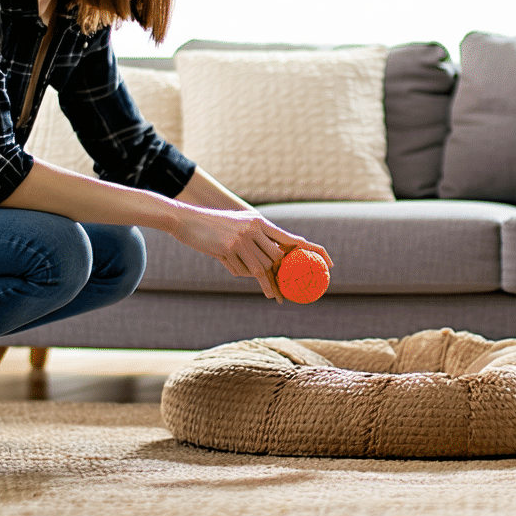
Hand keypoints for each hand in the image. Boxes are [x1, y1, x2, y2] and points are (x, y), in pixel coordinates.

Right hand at [170, 206, 332, 301]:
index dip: (314, 250)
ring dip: (263, 281)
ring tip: (271, 294)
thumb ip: (252, 243)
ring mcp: (241, 239)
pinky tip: (234, 267)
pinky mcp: (228, 249)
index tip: (330, 263)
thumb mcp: (236, 229)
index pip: (292, 239)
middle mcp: (254, 229)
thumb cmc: (211, 227)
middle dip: (281, 276)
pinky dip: (238, 272)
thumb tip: (261, 268)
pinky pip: (239, 270)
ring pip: (259, 267)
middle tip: (288, 293)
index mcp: (259, 222)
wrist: (185, 220)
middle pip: (275, 259)